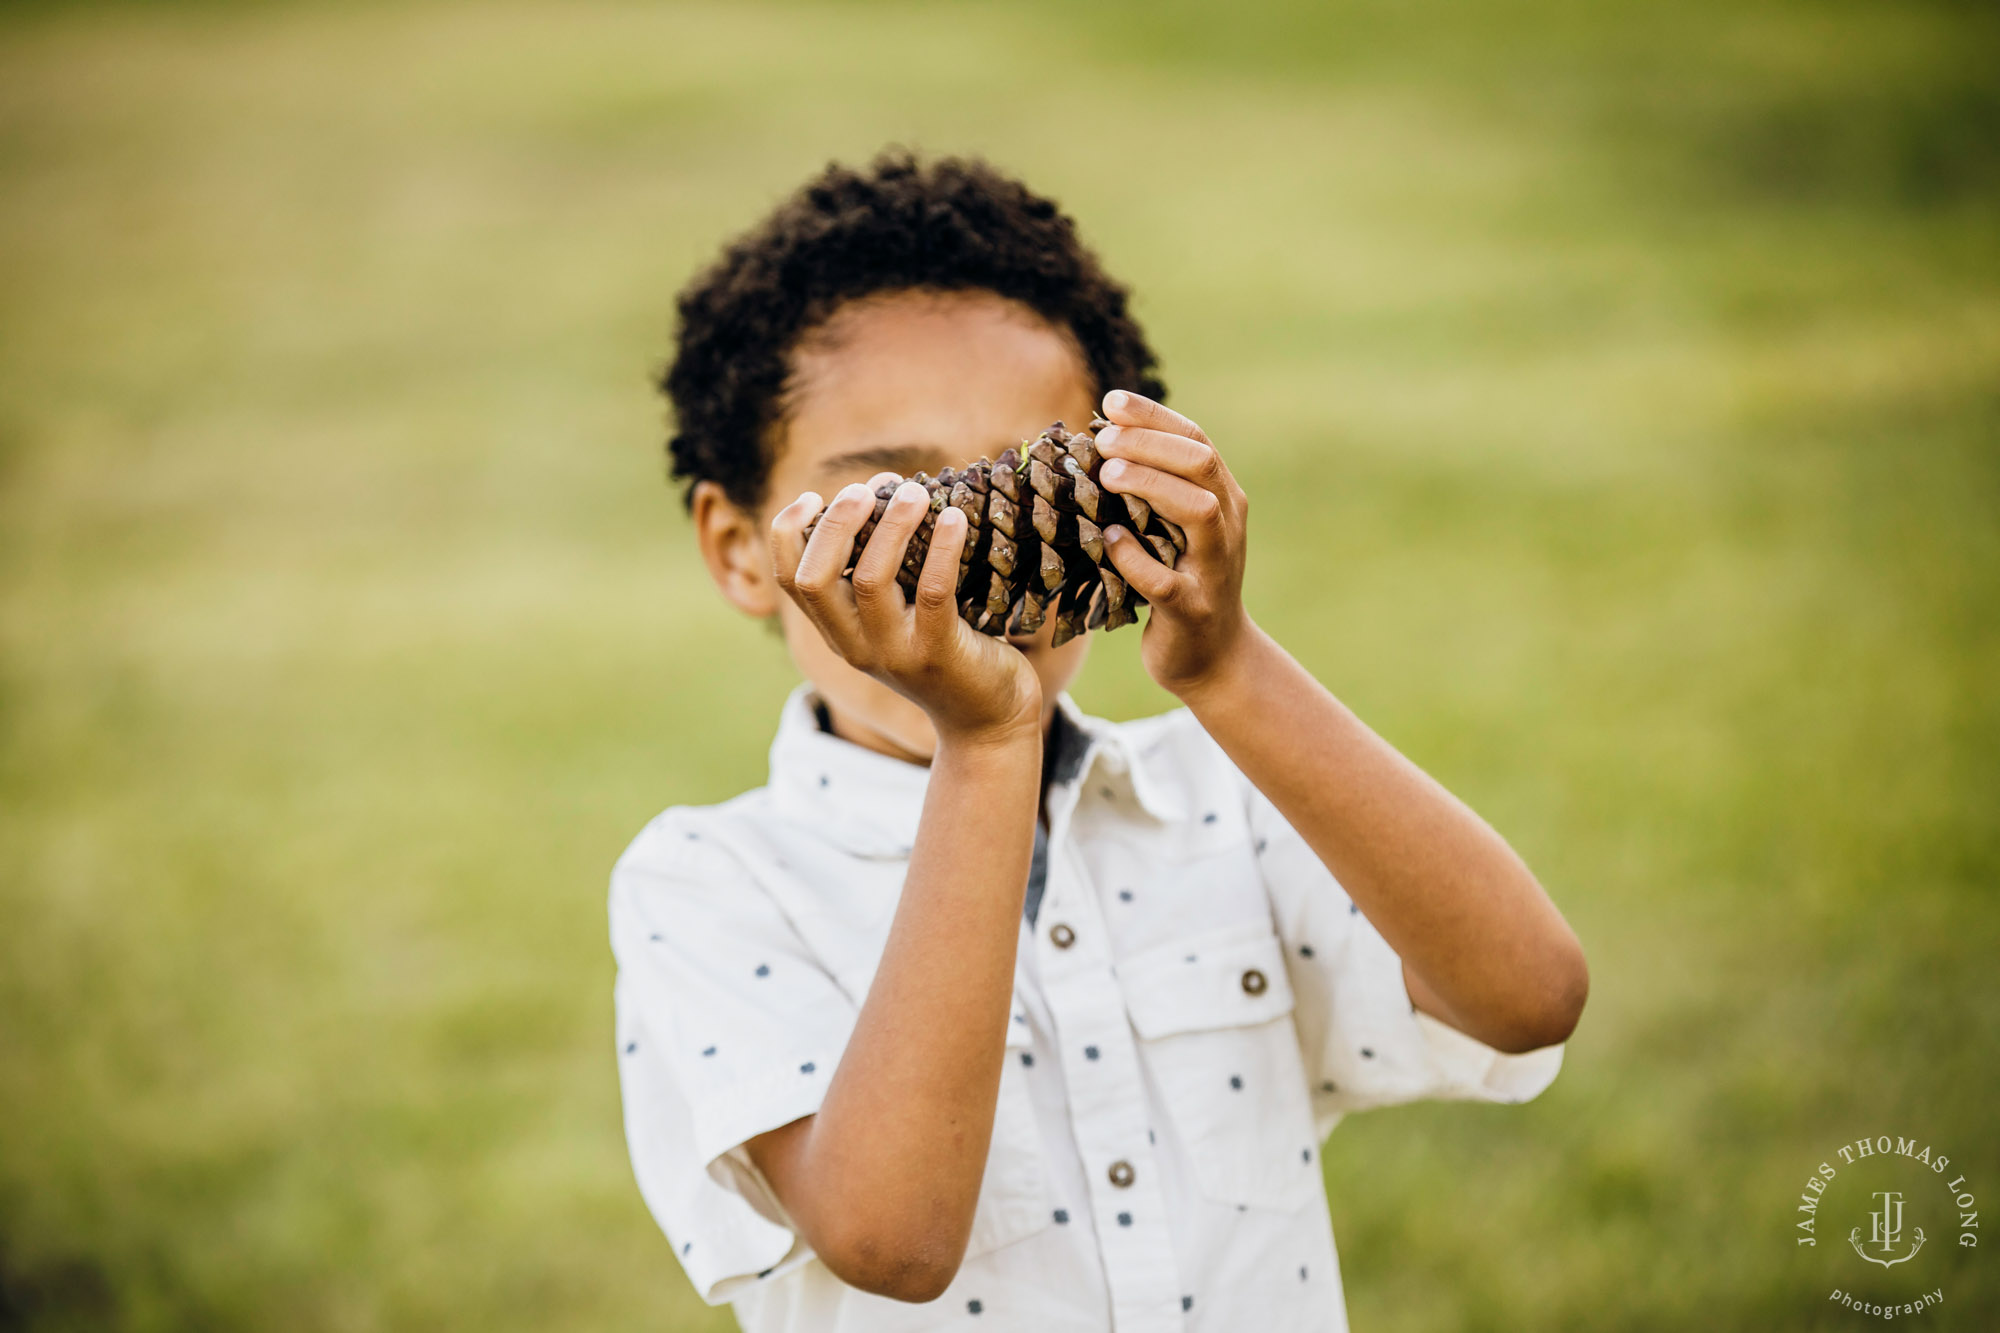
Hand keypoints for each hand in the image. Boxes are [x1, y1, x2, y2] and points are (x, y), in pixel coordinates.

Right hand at [771, 477, 1042, 746]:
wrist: (986, 719)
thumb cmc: (946, 649)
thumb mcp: (899, 614)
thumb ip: (883, 567)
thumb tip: (884, 490)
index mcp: (837, 631)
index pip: (788, 579)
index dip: (788, 531)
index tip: (814, 496)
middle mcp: (854, 645)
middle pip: (814, 577)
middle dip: (835, 523)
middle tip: (866, 489)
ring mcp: (893, 653)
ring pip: (871, 579)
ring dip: (892, 525)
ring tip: (914, 491)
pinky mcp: (938, 654)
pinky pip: (932, 592)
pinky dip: (942, 547)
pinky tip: (954, 518)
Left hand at [1094, 390, 1252, 697]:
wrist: (1212, 656)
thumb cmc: (1181, 578)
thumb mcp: (1174, 528)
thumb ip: (1153, 488)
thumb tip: (1099, 440)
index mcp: (1222, 498)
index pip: (1195, 440)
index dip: (1153, 416)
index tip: (1110, 402)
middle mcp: (1227, 526)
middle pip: (1201, 464)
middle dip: (1150, 443)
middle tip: (1103, 440)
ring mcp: (1213, 568)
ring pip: (1198, 512)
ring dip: (1151, 486)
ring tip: (1108, 475)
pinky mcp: (1191, 609)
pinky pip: (1166, 580)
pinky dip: (1135, 558)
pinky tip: (1109, 541)